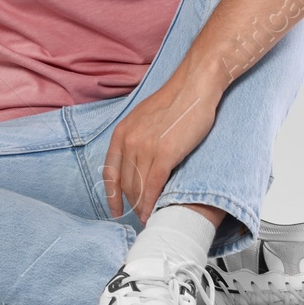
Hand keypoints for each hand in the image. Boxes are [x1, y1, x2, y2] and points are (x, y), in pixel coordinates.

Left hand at [104, 75, 221, 223]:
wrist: (194, 87)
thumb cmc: (174, 102)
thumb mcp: (144, 118)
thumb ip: (136, 138)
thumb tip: (137, 161)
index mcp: (121, 133)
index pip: (110, 172)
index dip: (112, 195)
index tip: (116, 209)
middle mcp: (129, 141)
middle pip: (126, 183)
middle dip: (132, 203)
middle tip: (140, 215)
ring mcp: (146, 147)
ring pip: (139, 187)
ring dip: (143, 206)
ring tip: (149, 217)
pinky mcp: (165, 153)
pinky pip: (154, 185)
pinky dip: (153, 202)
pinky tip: (155, 211)